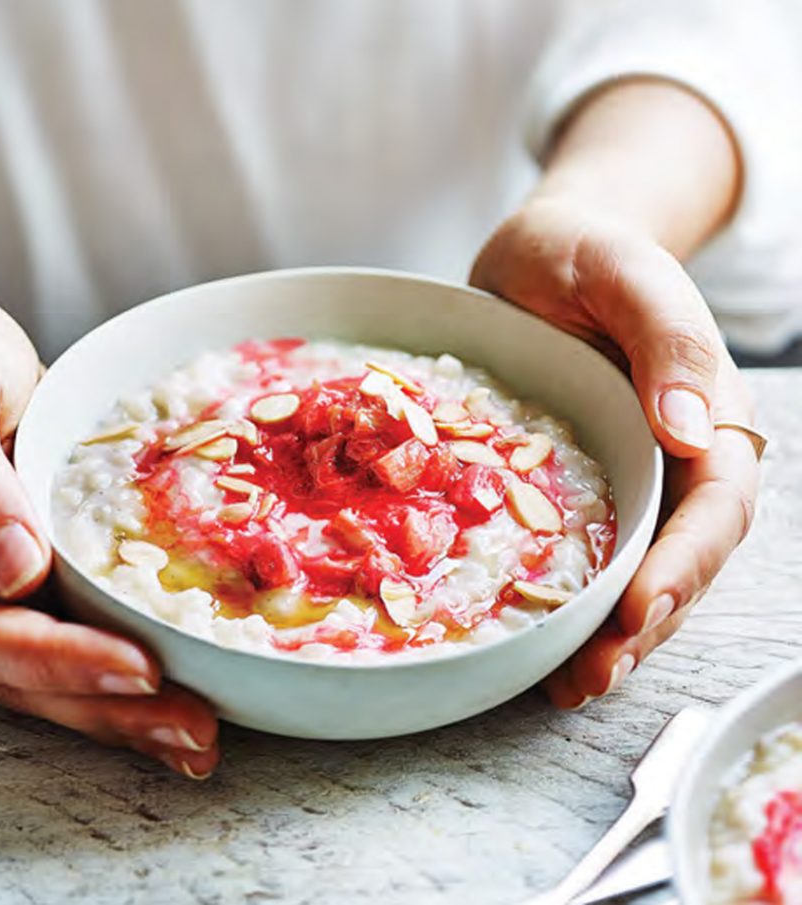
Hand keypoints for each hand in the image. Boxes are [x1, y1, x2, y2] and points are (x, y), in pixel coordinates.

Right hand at [0, 291, 218, 776]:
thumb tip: (14, 572)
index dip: (61, 661)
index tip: (141, 668)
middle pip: (15, 678)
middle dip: (107, 709)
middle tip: (198, 730)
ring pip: (40, 683)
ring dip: (119, 717)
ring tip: (199, 741)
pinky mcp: (11, 590)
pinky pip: (60, 649)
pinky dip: (113, 686)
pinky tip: (168, 708)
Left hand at [471, 198, 758, 706]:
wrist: (538, 252)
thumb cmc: (582, 251)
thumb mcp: (623, 272)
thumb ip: (667, 340)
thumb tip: (694, 431)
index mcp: (705, 413)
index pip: (713, 508)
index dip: (682, 568)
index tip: (637, 612)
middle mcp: (673, 459)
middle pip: (681, 560)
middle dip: (644, 625)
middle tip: (590, 675)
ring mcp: (625, 478)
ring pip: (637, 571)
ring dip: (611, 634)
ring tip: (565, 684)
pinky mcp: (577, 487)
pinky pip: (584, 552)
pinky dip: (570, 601)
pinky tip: (537, 640)